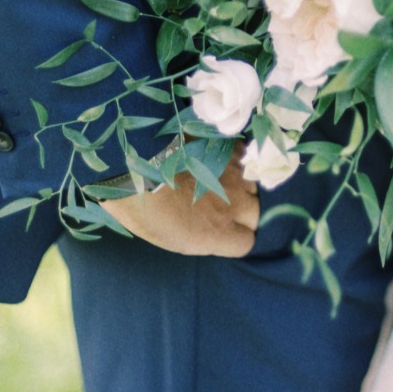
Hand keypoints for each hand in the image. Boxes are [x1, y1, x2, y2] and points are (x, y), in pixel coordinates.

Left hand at [100, 145, 258, 257]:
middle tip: (220, 206)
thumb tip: (217, 234)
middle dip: (243, 212)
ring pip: (252, 185)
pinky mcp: (229, 150)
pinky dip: (235, 163)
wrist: (136, 162)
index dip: (235, 236)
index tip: (222, 231)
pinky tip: (217, 162)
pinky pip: (244, 159)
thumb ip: (204, 238)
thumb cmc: (144, 208)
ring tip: (218, 182)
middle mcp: (234, 205)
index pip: (248, 241)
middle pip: (256, 212)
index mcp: (218, 234)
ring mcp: (235, 175)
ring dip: (240, 186)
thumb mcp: (172, 239)